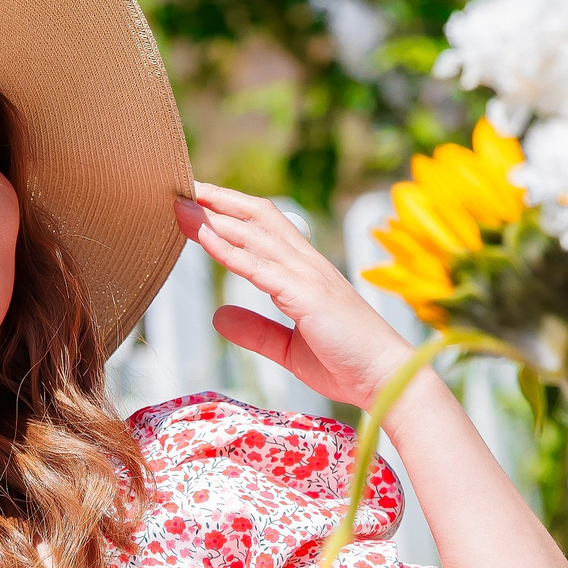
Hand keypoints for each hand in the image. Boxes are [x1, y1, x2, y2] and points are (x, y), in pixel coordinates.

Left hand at [177, 181, 414, 409]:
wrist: (386, 380)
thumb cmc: (346, 363)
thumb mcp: (288, 347)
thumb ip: (255, 330)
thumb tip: (219, 316)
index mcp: (305, 273)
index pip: (265, 227)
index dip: (231, 211)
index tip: (197, 203)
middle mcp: (307, 265)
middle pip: (258, 217)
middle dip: (219, 200)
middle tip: (180, 187)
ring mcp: (309, 277)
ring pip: (256, 235)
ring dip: (215, 217)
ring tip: (181, 203)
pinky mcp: (307, 296)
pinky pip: (260, 267)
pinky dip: (229, 249)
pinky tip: (203, 236)